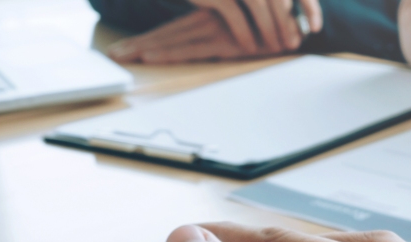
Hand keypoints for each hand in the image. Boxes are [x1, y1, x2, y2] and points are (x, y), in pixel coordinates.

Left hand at [107, 10, 284, 63]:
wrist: (296, 28)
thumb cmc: (269, 30)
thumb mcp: (240, 28)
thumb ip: (219, 32)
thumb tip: (198, 44)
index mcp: (208, 16)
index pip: (170, 29)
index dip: (145, 39)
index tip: (123, 48)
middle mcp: (208, 21)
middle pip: (164, 35)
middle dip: (137, 45)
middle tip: (114, 55)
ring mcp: (215, 32)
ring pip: (172, 41)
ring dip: (145, 49)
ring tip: (124, 57)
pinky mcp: (226, 43)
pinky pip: (191, 49)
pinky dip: (169, 52)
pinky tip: (151, 56)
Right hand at [190, 0, 322, 52]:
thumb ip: (276, 3)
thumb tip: (302, 26)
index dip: (310, 8)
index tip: (316, 29)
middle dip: (288, 24)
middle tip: (293, 45)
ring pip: (259, 5)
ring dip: (270, 29)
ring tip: (275, 48)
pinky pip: (235, 14)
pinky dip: (245, 32)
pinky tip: (250, 48)